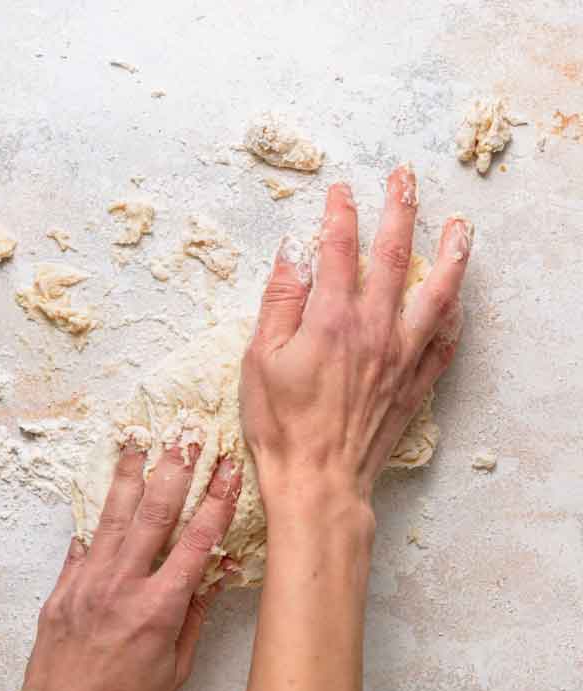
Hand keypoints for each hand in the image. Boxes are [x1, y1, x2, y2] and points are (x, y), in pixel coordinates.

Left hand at [0, 443, 240, 690]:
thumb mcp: (175, 670)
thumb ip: (194, 617)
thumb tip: (212, 576)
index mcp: (158, 609)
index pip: (195, 541)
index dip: (216, 501)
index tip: (229, 470)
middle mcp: (121, 587)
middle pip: (153, 514)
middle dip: (174, 470)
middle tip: (186, 436)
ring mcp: (87, 583)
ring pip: (113, 516)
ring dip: (131, 475)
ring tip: (140, 441)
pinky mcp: (62, 588)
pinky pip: (83, 543)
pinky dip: (96, 517)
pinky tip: (106, 492)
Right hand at [240, 165, 470, 510]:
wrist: (319, 481)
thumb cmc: (281, 425)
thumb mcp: (260, 358)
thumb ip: (279, 302)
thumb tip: (293, 254)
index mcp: (332, 320)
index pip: (340, 250)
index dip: (341, 214)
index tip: (341, 190)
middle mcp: (375, 329)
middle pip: (394, 256)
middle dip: (399, 210)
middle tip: (404, 179)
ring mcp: (401, 355)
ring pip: (436, 293)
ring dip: (449, 254)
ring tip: (460, 227)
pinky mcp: (414, 383)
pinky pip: (444, 341)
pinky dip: (453, 315)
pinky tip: (457, 300)